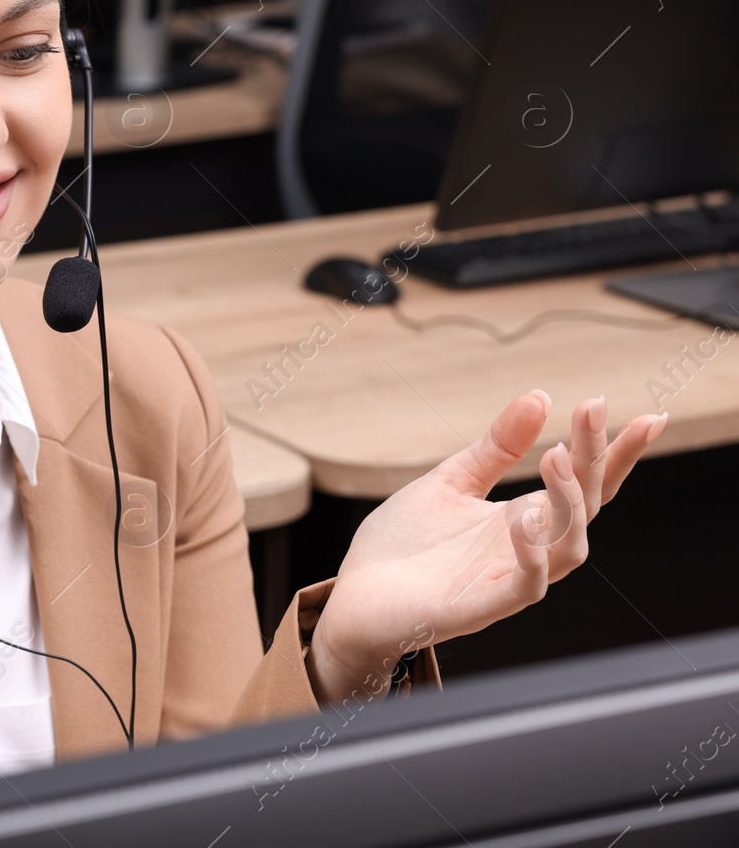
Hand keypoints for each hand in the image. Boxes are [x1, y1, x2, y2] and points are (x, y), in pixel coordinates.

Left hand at [306, 389, 667, 705]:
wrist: (356, 599)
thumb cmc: (404, 547)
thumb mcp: (450, 482)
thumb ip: (495, 447)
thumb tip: (540, 397)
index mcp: (524, 519)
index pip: (584, 484)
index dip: (617, 455)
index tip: (648, 417)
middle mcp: (527, 550)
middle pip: (585, 507)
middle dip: (596, 459)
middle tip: (595, 411)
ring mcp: (507, 579)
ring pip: (569, 549)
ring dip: (569, 503)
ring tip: (557, 457)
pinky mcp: (481, 607)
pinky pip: (525, 587)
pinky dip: (533, 556)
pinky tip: (526, 521)